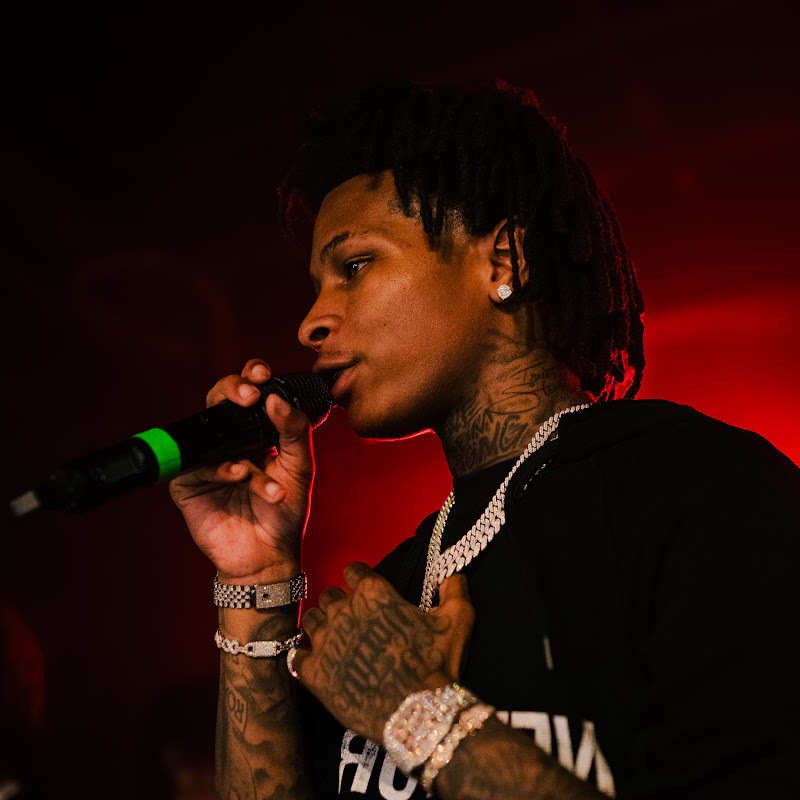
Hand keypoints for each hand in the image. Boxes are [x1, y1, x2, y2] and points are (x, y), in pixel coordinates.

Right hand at [169, 358, 312, 582]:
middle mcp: (230, 441)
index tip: (262, 373)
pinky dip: (223, 468)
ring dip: (238, 442)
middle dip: (232, 389)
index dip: (252, 376)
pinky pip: (199, 466)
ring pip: (209, 431)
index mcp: (256, 432)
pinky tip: (239, 476)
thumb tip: (275, 399)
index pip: (250, 393)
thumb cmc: (286, 511)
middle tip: (249, 394)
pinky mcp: (189, 484)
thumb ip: (294, 430)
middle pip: (220, 400)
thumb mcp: (299, 466)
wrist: (269, 555)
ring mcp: (207, 461)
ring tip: (261, 462)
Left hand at [293, 563, 474, 741]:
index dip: (358, 578)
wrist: (418, 711)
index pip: (353, 570)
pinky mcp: (314, 672)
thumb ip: (455, 590)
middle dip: (339, 604)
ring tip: (333, 640)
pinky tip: (314, 663)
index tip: (362, 587)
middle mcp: (344, 610)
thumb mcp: (458, 620)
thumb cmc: (436, 663)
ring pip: (310, 620)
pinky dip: (304, 659)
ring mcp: (326, 641)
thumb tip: (454, 575)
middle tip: (352, 620)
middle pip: (329, 595)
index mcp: (374, 592)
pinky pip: (296, 657)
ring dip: (320, 627)